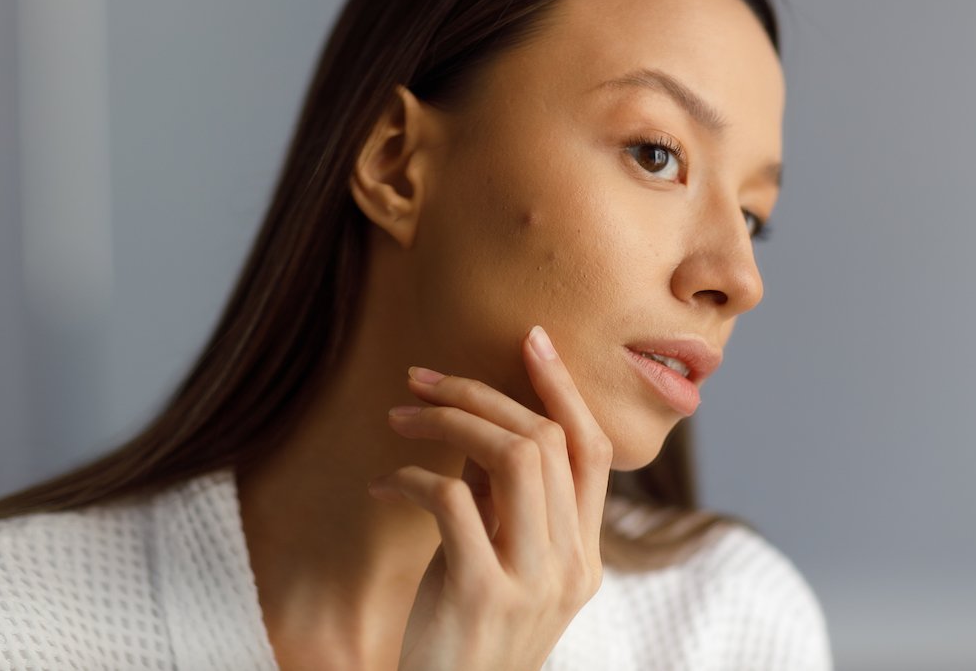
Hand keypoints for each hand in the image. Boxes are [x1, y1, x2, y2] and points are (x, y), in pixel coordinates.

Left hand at [367, 325, 613, 670]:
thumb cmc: (462, 636)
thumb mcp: (494, 562)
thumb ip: (498, 497)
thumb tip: (479, 421)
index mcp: (584, 557)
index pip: (592, 450)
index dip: (564, 388)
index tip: (531, 339)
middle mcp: (571, 566)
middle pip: (544, 440)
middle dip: (480, 394)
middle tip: (421, 378)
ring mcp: (533, 581)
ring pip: (511, 456)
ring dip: (447, 422)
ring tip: (399, 418)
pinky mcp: (482, 594)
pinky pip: (452, 500)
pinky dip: (411, 477)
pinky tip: (383, 486)